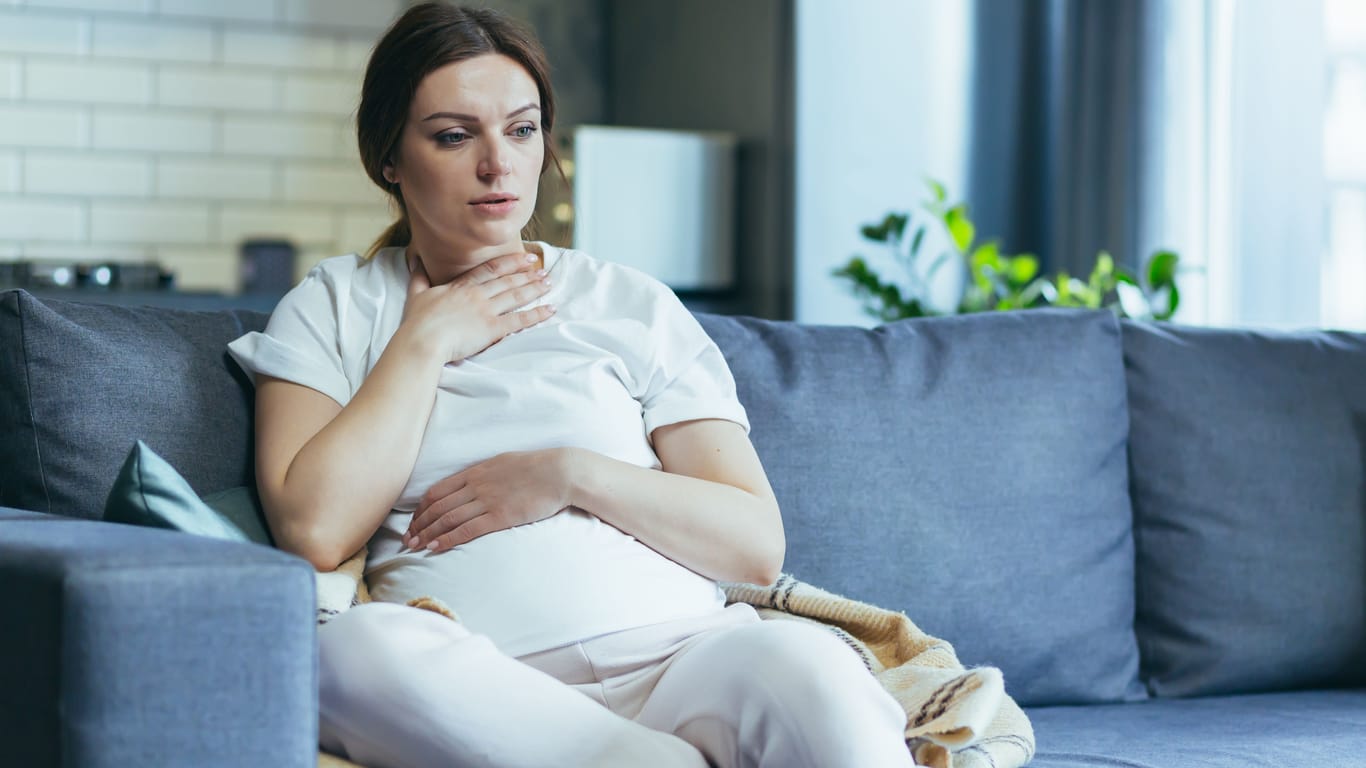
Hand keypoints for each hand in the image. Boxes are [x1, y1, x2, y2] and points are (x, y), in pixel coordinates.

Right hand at [400, 251, 553, 362]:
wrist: (422, 340)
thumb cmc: (417, 322)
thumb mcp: (416, 295)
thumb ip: (418, 278)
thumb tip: (414, 262)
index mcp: (461, 286)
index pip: (490, 270)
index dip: (510, 262)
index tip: (524, 258)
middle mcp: (477, 294)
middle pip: (507, 280)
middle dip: (527, 274)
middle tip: (543, 270)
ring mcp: (486, 310)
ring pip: (515, 295)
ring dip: (534, 289)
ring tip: (548, 284)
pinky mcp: (492, 328)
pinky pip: (519, 320)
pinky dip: (536, 314)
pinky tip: (550, 309)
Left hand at [405, 448, 576, 552]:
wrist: (560, 472)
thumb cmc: (537, 468)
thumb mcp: (504, 463)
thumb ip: (485, 474)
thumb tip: (472, 483)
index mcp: (476, 471)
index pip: (437, 491)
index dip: (421, 508)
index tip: (414, 521)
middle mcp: (476, 485)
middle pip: (437, 507)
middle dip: (418, 525)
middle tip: (406, 539)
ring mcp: (487, 501)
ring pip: (447, 519)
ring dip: (427, 534)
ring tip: (414, 547)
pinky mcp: (500, 516)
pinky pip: (466, 530)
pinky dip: (447, 539)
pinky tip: (435, 547)